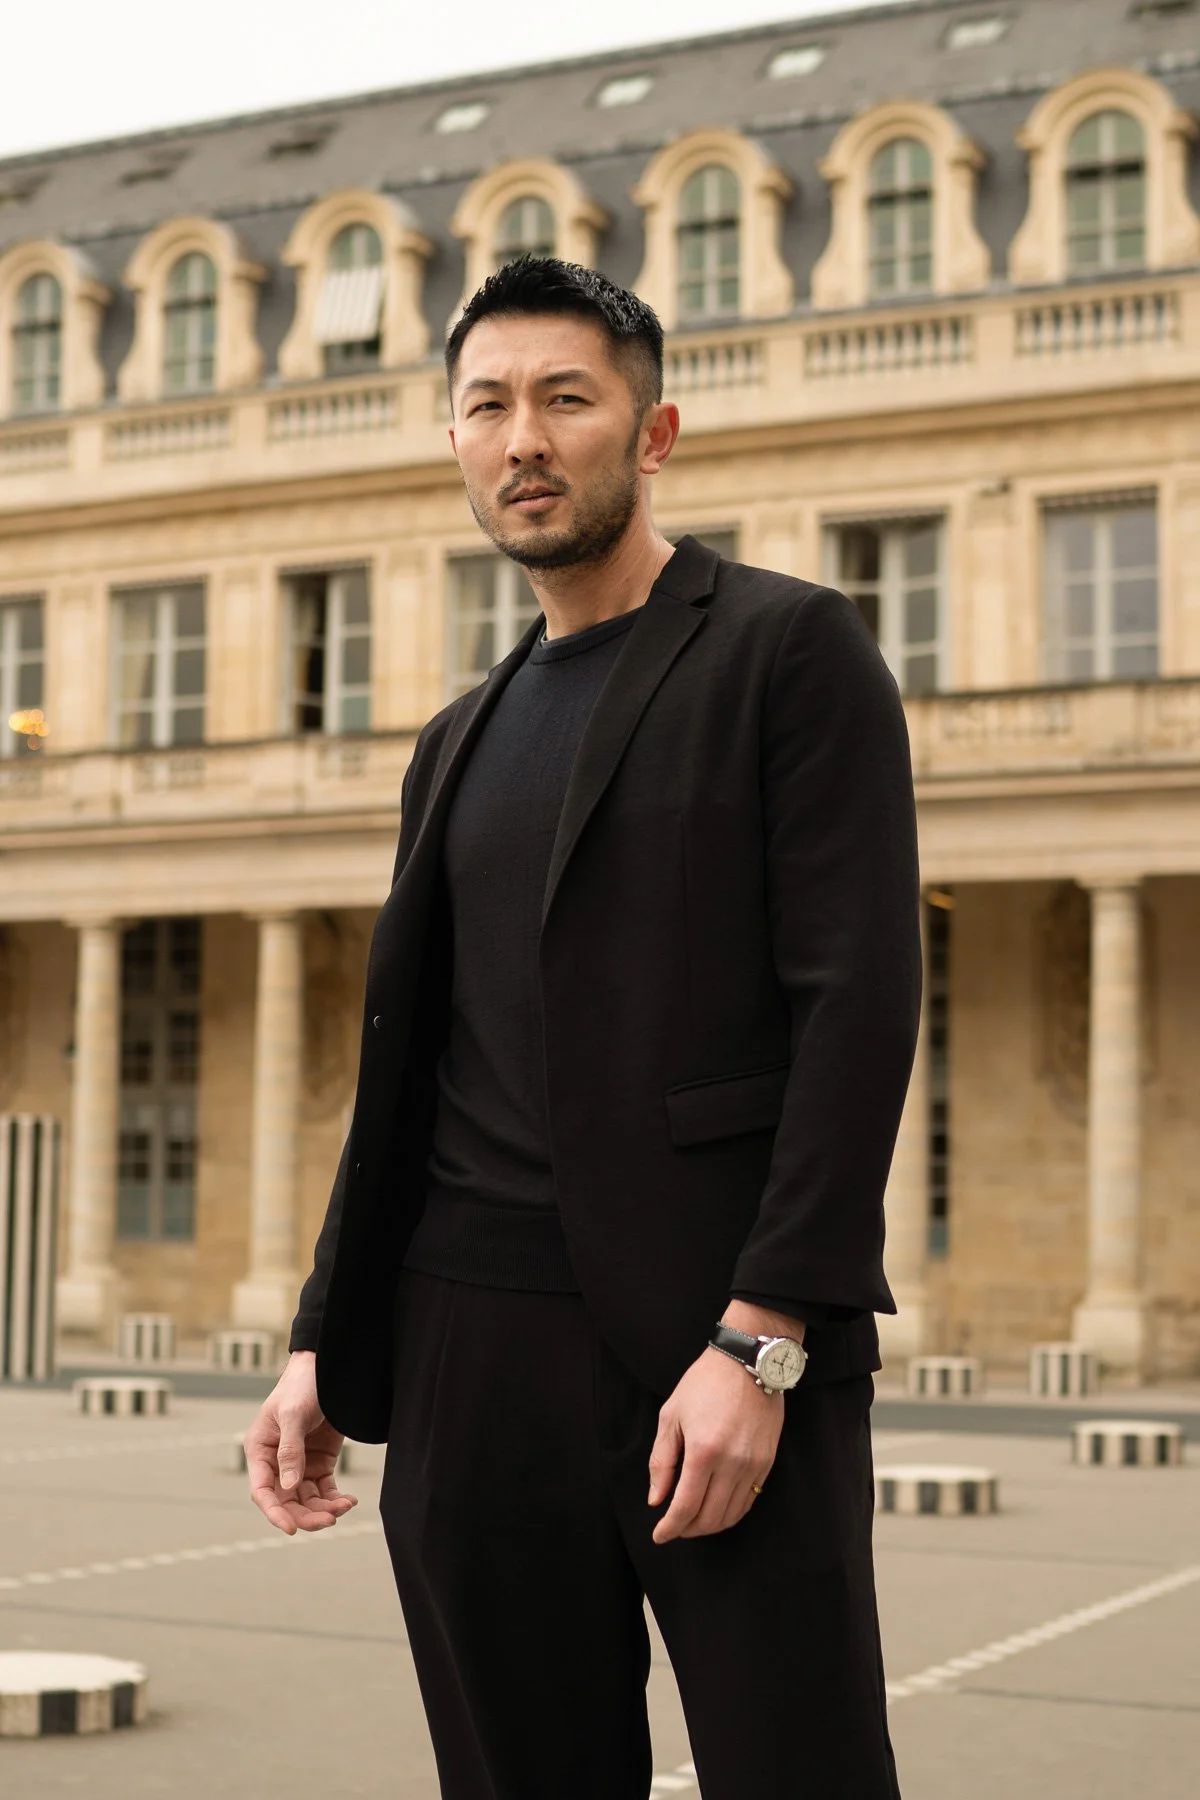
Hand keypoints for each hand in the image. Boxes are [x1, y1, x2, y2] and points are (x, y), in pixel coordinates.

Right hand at [245, 1351, 357, 1535]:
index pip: (262, 1490)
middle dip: (306, 1515)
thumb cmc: (302, 1386)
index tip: (291, 1529)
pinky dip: (335, 1499)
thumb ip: (290, 1451)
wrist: (328, 1369)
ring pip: (307, 1500)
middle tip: (330, 1520)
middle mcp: (277, 1462)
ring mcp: (299, 1464)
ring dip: (324, 1509)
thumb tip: (288, 1488)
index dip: (274, 1513)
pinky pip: (325, 1490)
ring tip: (344, 1507)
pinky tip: (349, 1501)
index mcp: (260, 1450)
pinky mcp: (320, 1462)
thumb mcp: (293, 1415)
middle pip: (286, 1502)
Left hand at [648, 1347, 784, 1544]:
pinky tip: (717, 1509)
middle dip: (688, 1530)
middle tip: (674, 1528)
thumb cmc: (704, 1383)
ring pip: (731, 1514)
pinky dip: (731, 1513)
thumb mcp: (671, 1416)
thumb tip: (657, 1500)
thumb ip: (662, 1462)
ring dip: (709, 1525)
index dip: (670, 1528)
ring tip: (693, 1521)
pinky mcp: (767, 1462)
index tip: (659, 1536)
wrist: (748, 1361)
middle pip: (709, 1517)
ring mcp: (753, 1464)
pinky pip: (749, 1500)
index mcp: (703, 1451)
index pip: (686, 1506)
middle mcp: (732, 1463)